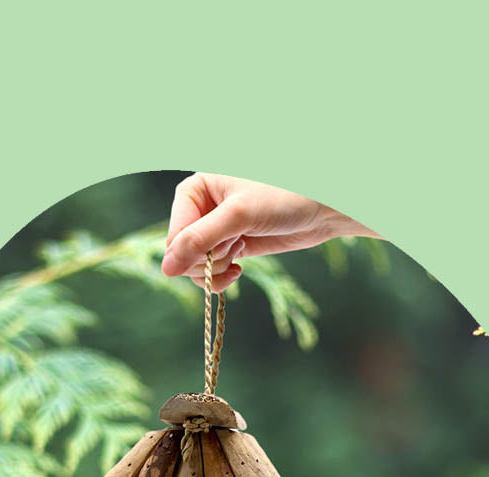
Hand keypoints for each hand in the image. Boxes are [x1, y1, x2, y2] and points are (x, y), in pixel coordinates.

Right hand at [162, 173, 382, 290]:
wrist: (323, 208)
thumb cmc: (284, 197)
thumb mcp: (239, 215)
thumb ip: (200, 240)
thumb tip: (165, 268)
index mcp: (194, 188)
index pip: (174, 234)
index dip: (191, 251)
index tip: (221, 250)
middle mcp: (201, 208)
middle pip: (183, 253)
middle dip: (209, 259)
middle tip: (235, 247)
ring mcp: (215, 229)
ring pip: (197, 265)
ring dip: (219, 267)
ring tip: (242, 250)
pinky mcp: (231, 245)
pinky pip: (212, 271)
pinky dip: (224, 275)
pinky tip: (241, 267)